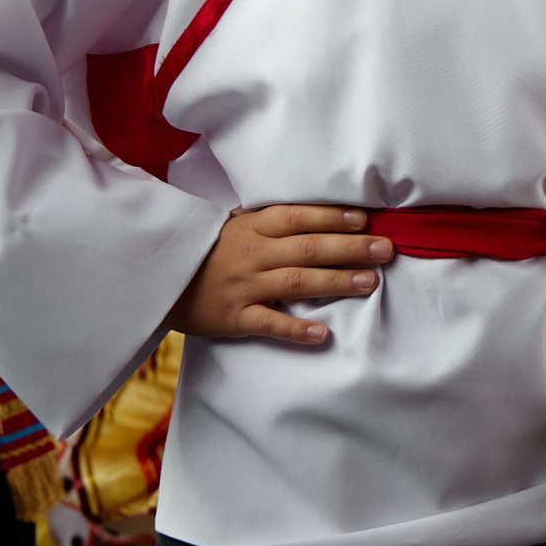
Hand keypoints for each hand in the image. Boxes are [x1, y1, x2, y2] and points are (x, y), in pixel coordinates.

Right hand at [166, 206, 389, 344]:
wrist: (160, 279)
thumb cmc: (207, 250)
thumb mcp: (234, 224)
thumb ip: (271, 220)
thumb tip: (319, 212)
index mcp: (252, 227)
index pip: (298, 217)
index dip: (332, 217)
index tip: (365, 219)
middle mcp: (252, 254)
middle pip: (308, 248)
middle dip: (351, 248)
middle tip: (385, 250)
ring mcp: (244, 286)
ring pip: (297, 282)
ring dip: (336, 282)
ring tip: (369, 282)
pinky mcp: (235, 317)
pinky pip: (269, 323)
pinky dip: (296, 329)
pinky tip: (322, 333)